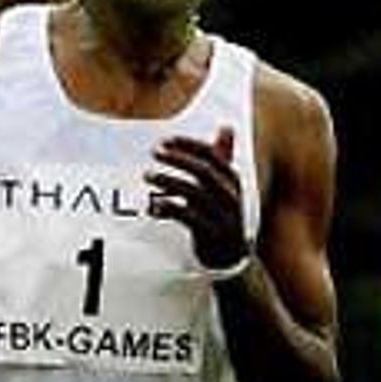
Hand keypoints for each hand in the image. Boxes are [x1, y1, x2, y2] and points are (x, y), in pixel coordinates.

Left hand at [146, 126, 249, 270]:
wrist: (231, 254)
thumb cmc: (222, 213)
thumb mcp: (224, 185)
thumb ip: (221, 158)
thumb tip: (226, 127)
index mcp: (232, 180)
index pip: (212, 156)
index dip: (189, 145)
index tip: (165, 140)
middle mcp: (230, 195)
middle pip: (204, 172)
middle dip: (178, 159)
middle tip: (154, 152)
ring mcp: (222, 215)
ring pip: (195, 194)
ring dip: (169, 182)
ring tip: (148, 175)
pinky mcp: (211, 235)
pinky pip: (190, 219)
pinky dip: (170, 209)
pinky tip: (153, 206)